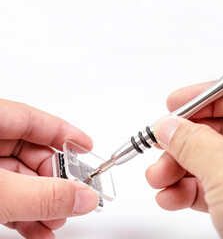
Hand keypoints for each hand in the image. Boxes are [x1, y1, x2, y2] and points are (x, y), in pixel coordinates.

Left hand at [0, 99, 97, 238]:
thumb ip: (41, 194)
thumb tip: (84, 197)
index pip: (35, 120)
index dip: (65, 133)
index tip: (88, 147)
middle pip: (33, 153)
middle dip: (55, 180)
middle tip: (72, 199)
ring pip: (23, 177)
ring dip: (43, 201)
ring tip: (56, 220)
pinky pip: (9, 193)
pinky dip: (24, 211)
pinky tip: (38, 228)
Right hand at [145, 81, 222, 237]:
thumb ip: (193, 144)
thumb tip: (166, 125)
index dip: (200, 98)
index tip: (172, 105)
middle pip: (216, 131)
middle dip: (180, 141)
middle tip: (158, 147)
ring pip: (208, 160)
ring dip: (176, 169)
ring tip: (158, 180)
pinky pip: (209, 185)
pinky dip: (185, 191)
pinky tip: (170, 197)